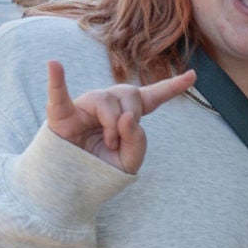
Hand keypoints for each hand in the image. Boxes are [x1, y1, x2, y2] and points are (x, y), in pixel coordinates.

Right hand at [44, 61, 194, 174]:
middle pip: (130, 92)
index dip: (173, 86)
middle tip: (119, 141)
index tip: (193, 75)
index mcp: (129, 114)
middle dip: (132, 116)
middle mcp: (108, 104)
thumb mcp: (131, 160)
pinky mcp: (62, 113)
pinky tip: (54, 64)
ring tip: (106, 142)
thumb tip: (126, 117)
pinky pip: (58, 93)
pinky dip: (56, 80)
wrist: (76, 183)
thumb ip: (138, 140)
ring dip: (110, 124)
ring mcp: (85, 106)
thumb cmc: (102, 168)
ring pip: (106, 99)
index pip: (153, 96)